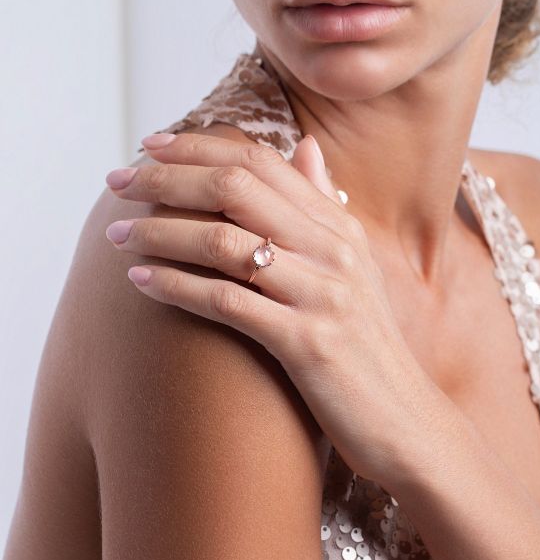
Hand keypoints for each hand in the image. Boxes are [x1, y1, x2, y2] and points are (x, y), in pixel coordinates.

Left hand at [104, 132, 440, 488]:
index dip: (200, 146)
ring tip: (117, 235)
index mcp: (339, 226)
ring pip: (224, 242)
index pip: (261, 162)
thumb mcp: (354, 263)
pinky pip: (228, 302)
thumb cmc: (367, 341)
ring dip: (159, 233)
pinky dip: (177, 287)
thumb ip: (324, 202)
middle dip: (167, 178)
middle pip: (236, 189)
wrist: (403, 415)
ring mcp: (321, 294)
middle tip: (116, 182)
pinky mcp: (306, 343)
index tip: (151, 145)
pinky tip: (141, 282)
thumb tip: (304, 144)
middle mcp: (333, 250)